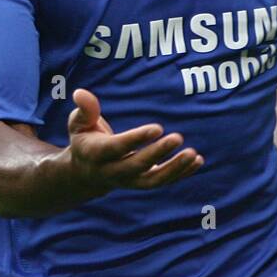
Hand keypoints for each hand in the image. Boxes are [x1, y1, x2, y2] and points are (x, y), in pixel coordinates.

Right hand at [66, 88, 203, 192]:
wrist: (86, 174)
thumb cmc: (85, 139)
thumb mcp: (78, 123)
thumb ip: (84, 109)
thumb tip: (80, 93)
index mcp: (96, 154)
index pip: (117, 148)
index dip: (137, 139)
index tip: (158, 127)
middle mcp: (112, 171)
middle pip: (137, 166)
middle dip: (158, 153)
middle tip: (178, 137)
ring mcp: (129, 181)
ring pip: (153, 180)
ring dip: (175, 169)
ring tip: (193, 155)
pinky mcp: (142, 183)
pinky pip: (164, 182)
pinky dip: (182, 173)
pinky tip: (198, 160)